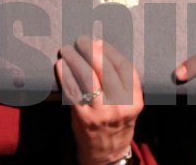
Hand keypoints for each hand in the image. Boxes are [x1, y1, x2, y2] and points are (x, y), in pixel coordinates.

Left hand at [56, 36, 142, 164]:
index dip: (111, 51)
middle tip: (82, 41)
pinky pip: (73, 90)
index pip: (125, 68)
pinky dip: (65, 75)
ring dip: (76, 59)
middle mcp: (119, 105)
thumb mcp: (129, 106)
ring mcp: (100, 112)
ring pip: (87, 77)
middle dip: (92, 50)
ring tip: (68, 50)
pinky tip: (61, 66)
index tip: (100, 42)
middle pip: (105, 69)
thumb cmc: (117, 125)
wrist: (106, 155)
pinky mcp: (83, 117)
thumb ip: (123, 85)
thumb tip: (103, 52)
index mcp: (134, 100)